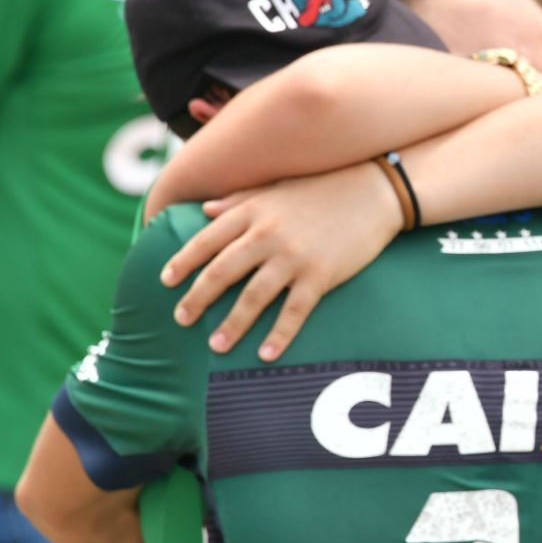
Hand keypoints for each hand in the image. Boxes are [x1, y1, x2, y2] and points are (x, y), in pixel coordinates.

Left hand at [164, 161, 403, 360]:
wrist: (375, 191)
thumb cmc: (325, 188)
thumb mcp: (277, 188)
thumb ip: (239, 200)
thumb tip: (203, 211)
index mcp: (254, 211)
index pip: (207, 240)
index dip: (184, 262)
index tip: (166, 281)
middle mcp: (268, 234)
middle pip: (222, 272)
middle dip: (197, 298)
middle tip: (181, 319)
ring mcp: (294, 257)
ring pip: (253, 297)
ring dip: (232, 324)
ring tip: (215, 346)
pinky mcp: (321, 275)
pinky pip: (294, 311)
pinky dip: (279, 335)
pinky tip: (266, 354)